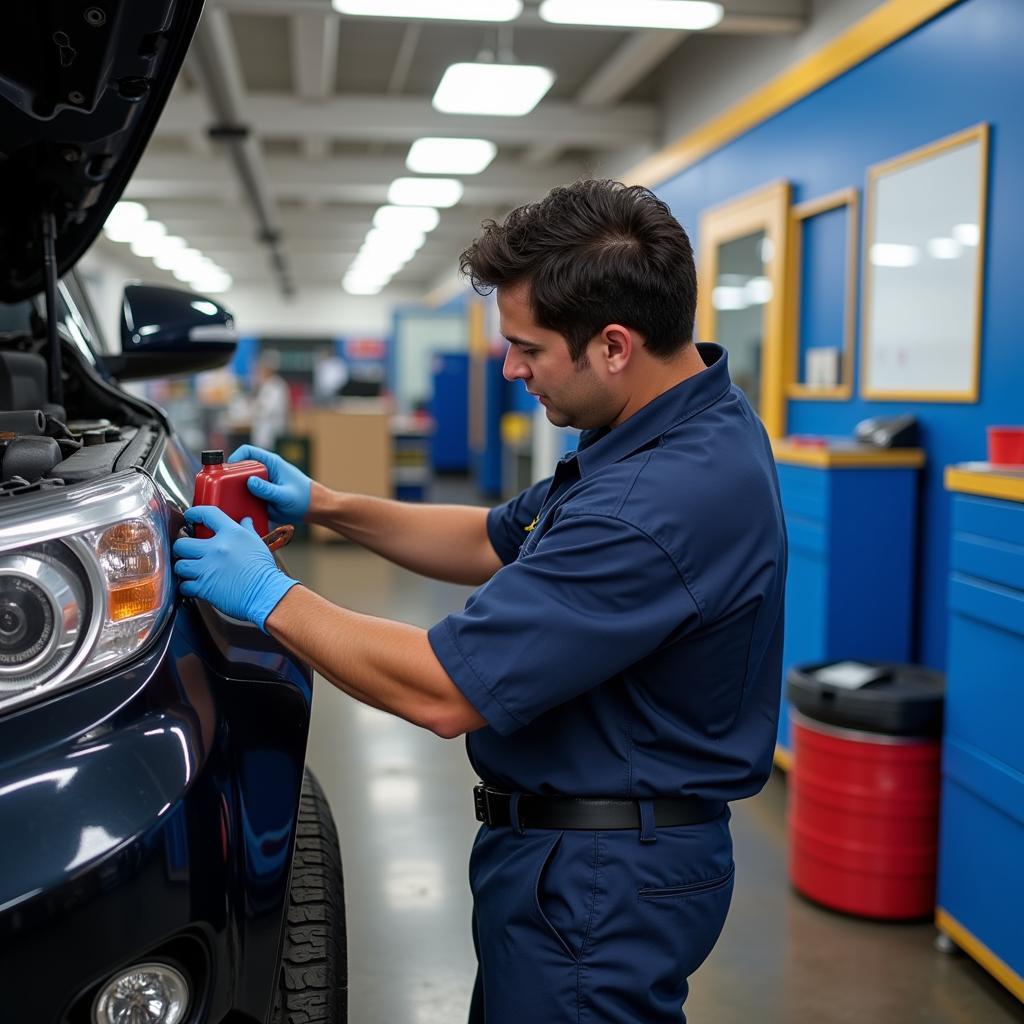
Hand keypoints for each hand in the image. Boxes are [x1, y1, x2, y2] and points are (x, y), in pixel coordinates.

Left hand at [173, 506, 298, 631]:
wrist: (267, 594)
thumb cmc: (264, 570)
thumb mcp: (257, 543)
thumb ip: (248, 530)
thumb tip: (246, 520)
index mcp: (231, 534)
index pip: (207, 514)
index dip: (194, 513)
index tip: (190, 517)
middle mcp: (216, 548)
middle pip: (182, 543)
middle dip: (183, 548)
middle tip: (188, 552)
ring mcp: (208, 568)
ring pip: (179, 565)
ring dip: (184, 568)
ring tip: (191, 570)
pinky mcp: (204, 587)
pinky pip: (184, 585)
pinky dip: (187, 586)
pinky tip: (195, 585)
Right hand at [229, 444, 311, 524]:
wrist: (314, 510)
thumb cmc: (305, 498)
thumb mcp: (285, 495)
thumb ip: (268, 489)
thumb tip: (250, 481)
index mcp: (271, 463)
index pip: (248, 452)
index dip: (235, 457)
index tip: (227, 469)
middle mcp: (264, 472)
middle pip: (240, 468)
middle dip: (231, 476)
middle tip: (224, 488)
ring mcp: (262, 484)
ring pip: (241, 484)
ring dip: (235, 491)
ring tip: (229, 500)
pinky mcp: (261, 496)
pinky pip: (246, 496)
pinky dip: (241, 501)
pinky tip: (239, 509)